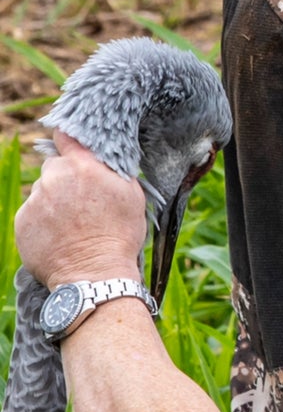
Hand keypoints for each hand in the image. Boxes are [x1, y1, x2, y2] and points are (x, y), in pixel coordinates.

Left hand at [15, 133, 146, 288]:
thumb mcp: (131, 195)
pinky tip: (59, 236)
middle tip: (81, 202)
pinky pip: (31, 214)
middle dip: (64, 179)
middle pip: (53, 167)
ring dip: (53, 202)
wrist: (95, 274)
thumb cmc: (119, 236)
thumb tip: (102, 158)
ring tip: (71, 225)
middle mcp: (54, 177)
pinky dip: (42, 222)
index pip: (65, 136)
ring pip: (41, 192)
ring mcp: (35, 200)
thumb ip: (112, 170)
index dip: (68, 141)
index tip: (69, 146)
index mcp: (82, 166)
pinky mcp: (22, 222)